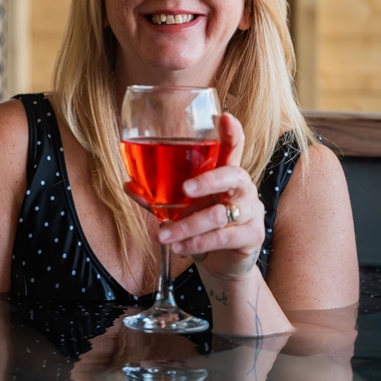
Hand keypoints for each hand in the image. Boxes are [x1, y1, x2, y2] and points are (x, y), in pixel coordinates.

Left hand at [159, 113, 265, 281]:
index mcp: (225, 173)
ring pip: (219, 214)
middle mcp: (242, 187)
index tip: (224, 117)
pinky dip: (197, 242)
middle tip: (184, 189)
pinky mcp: (252, 235)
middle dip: (208, 180)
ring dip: (187, 225)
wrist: (222, 263)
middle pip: (232, 174)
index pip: (234, 147)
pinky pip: (223, 237)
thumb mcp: (180, 209)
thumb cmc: (201, 226)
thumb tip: (128, 185)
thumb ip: (158, 196)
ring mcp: (251, 211)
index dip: (232, 132)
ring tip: (163, 234)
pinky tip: (180, 247)